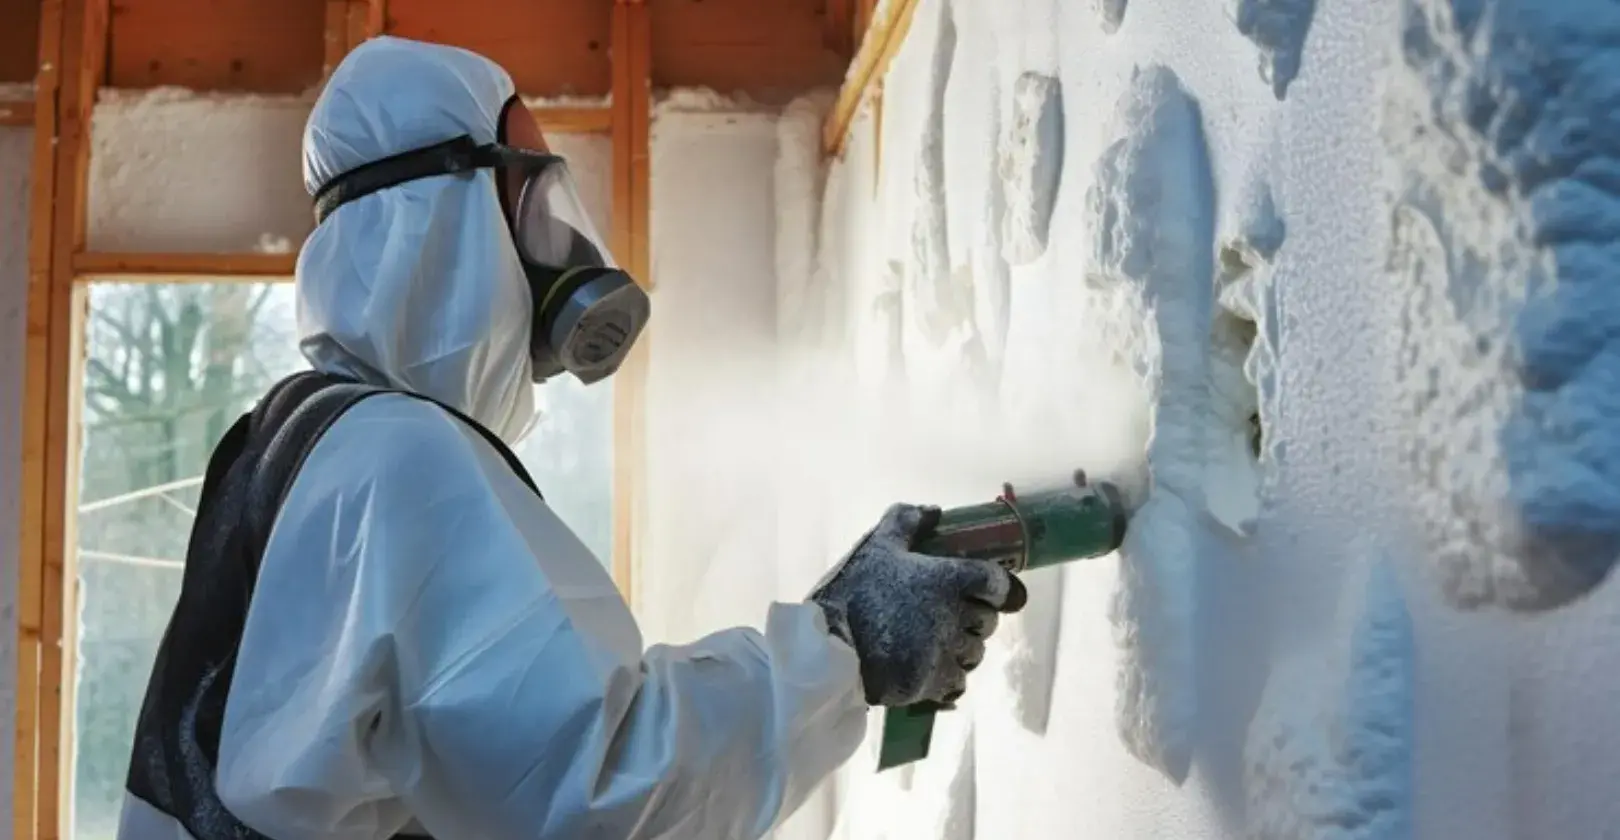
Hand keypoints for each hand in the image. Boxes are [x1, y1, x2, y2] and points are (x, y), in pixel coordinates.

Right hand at [809, 503, 1027, 706]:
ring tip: (938, 645)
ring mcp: (945, 652)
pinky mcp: (931, 683)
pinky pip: (958, 682)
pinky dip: (950, 677)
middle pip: (988, 621)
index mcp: (949, 578)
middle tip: (951, 616)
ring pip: (975, 654)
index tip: (996, 593)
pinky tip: (931, 670)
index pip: (1000, 584)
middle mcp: (955, 616)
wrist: (826, 645)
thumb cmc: (852, 589)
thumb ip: (906, 522)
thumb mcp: (876, 546)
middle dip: (975, 619)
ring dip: (963, 649)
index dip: (1004, 590)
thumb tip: (933, 511)